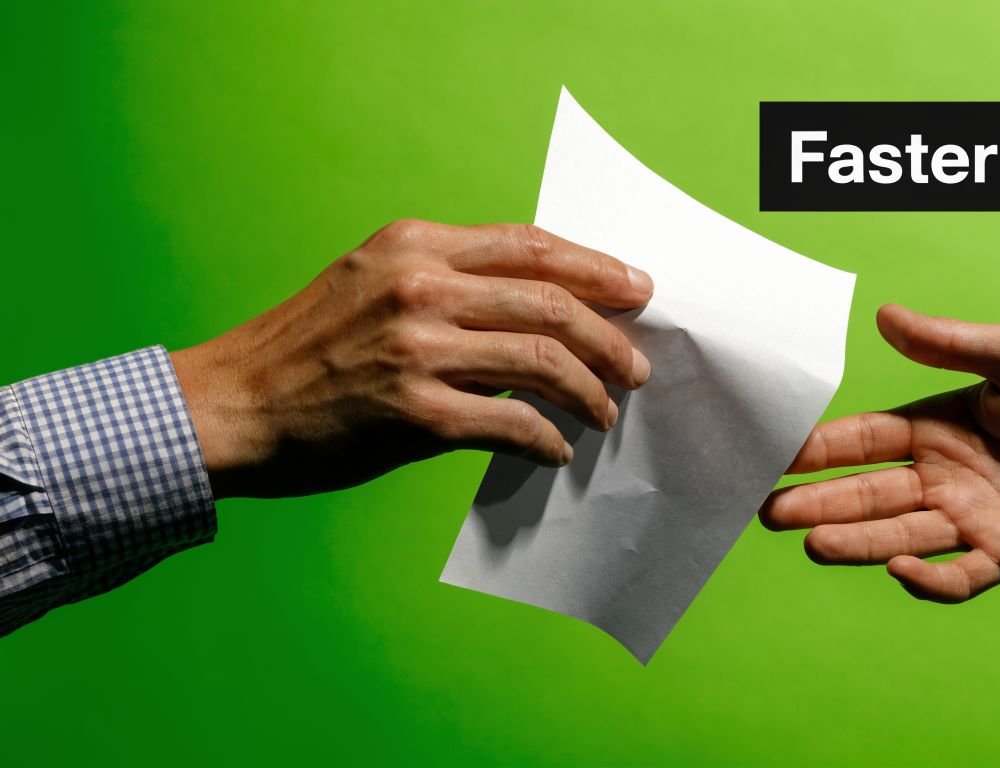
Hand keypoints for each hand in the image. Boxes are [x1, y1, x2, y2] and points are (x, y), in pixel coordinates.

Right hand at [170, 219, 653, 497]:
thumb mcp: (370, 280)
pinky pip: (512, 425)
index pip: (529, 246)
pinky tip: (557, 449)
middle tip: (637, 365)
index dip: (595, 266)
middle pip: (550, 302)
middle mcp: (420, 287)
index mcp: (414, 245)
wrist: (230, 405)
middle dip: (609, 336)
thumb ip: (446, 280)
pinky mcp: (414, 413)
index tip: (636, 288)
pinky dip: (547, 439)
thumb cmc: (303, 347)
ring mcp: (418, 350)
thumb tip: (534, 309)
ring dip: (590, 391)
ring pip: (542, 361)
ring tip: (607, 410)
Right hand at [759, 305, 999, 602]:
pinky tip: (899, 570)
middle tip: (768, 511)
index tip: (774, 453)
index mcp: (940, 425)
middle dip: (819, 501)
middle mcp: (947, 475)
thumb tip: (885, 316)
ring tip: (810, 542)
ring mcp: (975, 518)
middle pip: (869, 493)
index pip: (865, 440)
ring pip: (901, 534)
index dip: (821, 448)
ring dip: (856, 541)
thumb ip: (951, 344)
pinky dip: (929, 579)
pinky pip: (962, 575)